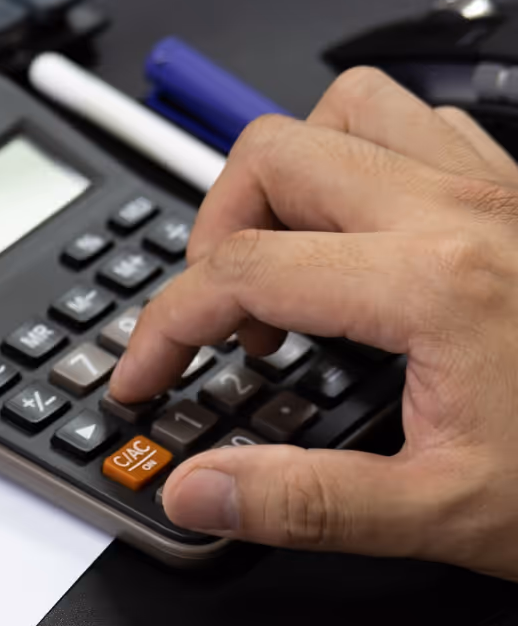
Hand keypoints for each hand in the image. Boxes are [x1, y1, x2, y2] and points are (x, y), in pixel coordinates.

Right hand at [111, 68, 517, 579]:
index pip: (238, 272)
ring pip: (350, 111)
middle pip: (271, 156)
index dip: (161, 329)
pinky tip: (365, 241)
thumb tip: (196, 491)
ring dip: (289, 177)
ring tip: (284, 262)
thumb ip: (302, 502)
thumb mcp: (444, 515)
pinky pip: (425, 127)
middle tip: (217, 320)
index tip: (144, 380)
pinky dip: (367, 164)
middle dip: (212, 235)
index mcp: (432, 284)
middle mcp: (464, 213)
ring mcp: (502, 190)